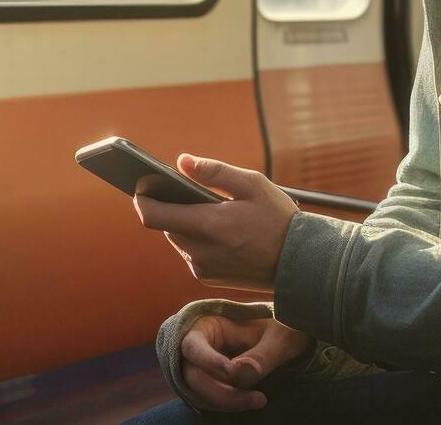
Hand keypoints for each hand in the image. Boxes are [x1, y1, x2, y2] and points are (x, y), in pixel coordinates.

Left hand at [133, 155, 298, 290]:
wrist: (299, 264)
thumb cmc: (278, 219)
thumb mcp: (252, 185)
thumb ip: (214, 172)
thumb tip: (182, 162)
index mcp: (207, 225)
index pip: (152, 215)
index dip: (141, 199)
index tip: (141, 185)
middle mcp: (199, 251)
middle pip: (165, 225)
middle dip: (171, 207)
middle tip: (185, 192)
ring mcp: (202, 267)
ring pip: (178, 239)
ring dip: (185, 224)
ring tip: (208, 210)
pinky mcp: (207, 277)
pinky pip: (190, 253)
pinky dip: (197, 240)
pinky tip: (219, 231)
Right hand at [178, 314, 311, 411]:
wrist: (294, 338)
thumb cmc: (285, 328)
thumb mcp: (279, 337)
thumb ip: (261, 355)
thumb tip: (243, 373)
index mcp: (209, 326)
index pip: (192, 346)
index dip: (208, 362)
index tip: (233, 373)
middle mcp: (202, 348)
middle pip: (194, 375)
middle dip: (221, 392)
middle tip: (257, 399)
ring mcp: (206, 368)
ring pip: (201, 392)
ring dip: (227, 401)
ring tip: (259, 400)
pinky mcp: (216, 384)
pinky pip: (212, 400)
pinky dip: (229, 405)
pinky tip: (252, 401)